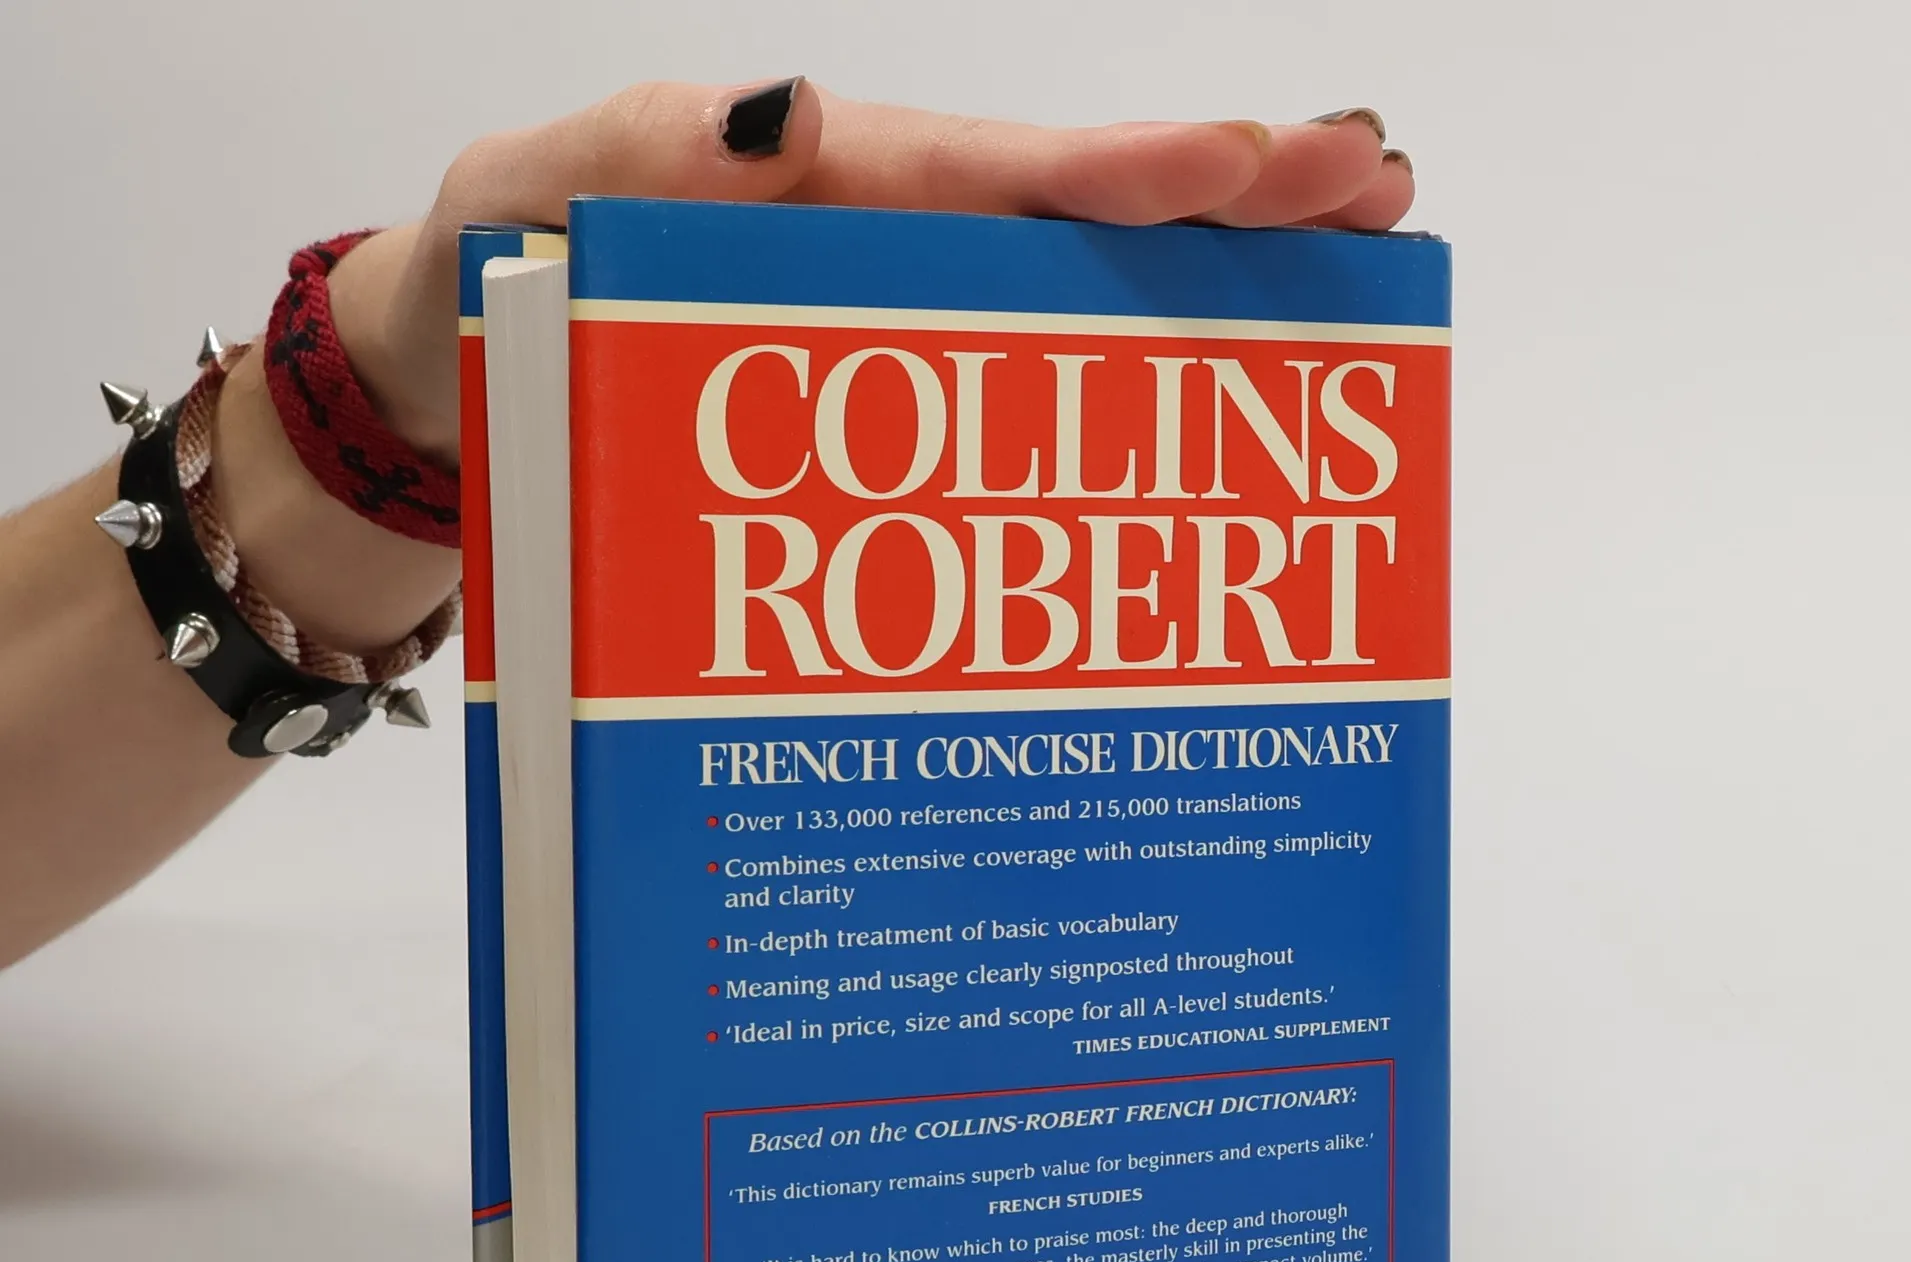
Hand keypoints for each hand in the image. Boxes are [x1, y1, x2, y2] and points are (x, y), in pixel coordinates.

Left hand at [331, 79, 1414, 465]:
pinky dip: (1115, 391)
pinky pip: (1011, 393)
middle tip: (1380, 189)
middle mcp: (883, 252)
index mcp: (818, 191)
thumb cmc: (498, 277)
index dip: (1132, 172)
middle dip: (1232, 200)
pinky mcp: (885, 407)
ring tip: (1349, 274)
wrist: (456, 393)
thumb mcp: (529, 195)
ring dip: (1208, 290)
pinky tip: (1203, 416)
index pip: (999, 171)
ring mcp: (895, 332)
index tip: (1259, 167)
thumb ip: (636, 153)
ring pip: (1071, 302)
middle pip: (1078, 220)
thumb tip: (790, 121)